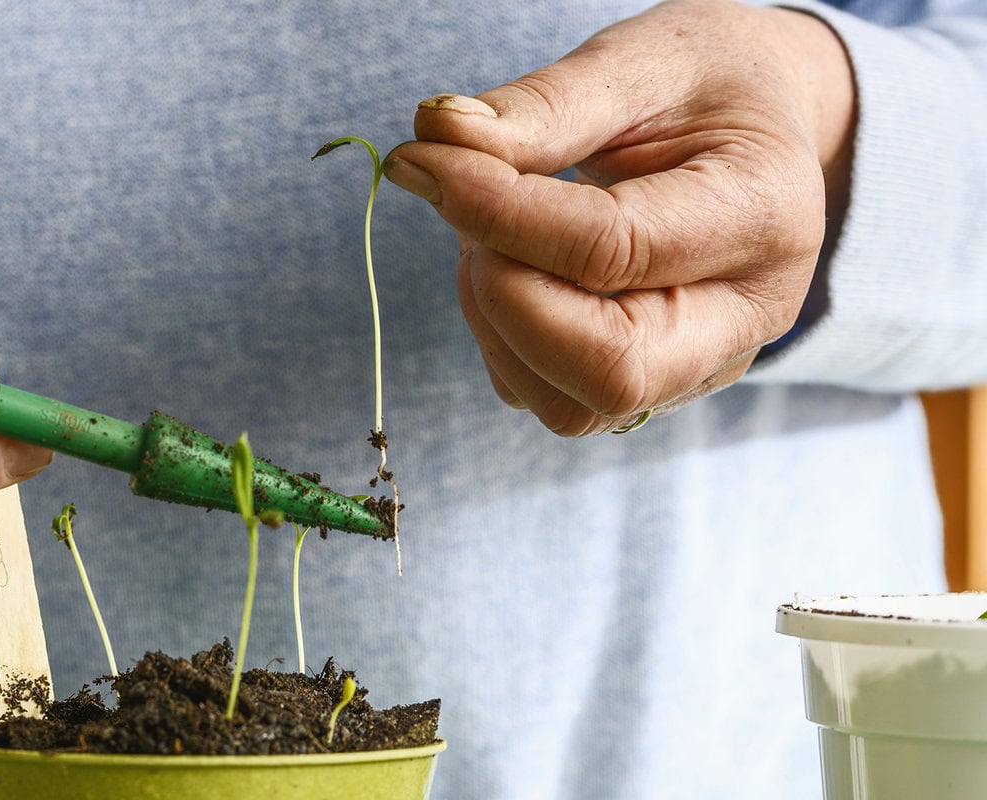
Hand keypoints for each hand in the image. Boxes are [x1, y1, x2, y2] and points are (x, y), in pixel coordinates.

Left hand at [384, 0, 854, 434]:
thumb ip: (546, 104)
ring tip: (491, 229)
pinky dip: (501, 335)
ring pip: (570, 405)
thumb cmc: (706, 87)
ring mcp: (698, 366)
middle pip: (610, 371)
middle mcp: (745, 316)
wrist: (758, 131)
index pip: (612, 249)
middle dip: (504, 293)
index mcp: (763, 216)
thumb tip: (440, 137)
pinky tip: (511, 262)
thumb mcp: (639, 63)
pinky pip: (546, 395)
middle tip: (467, 205)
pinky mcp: (645, 387)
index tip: (426, 160)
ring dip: (495, 320)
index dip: (499, 212)